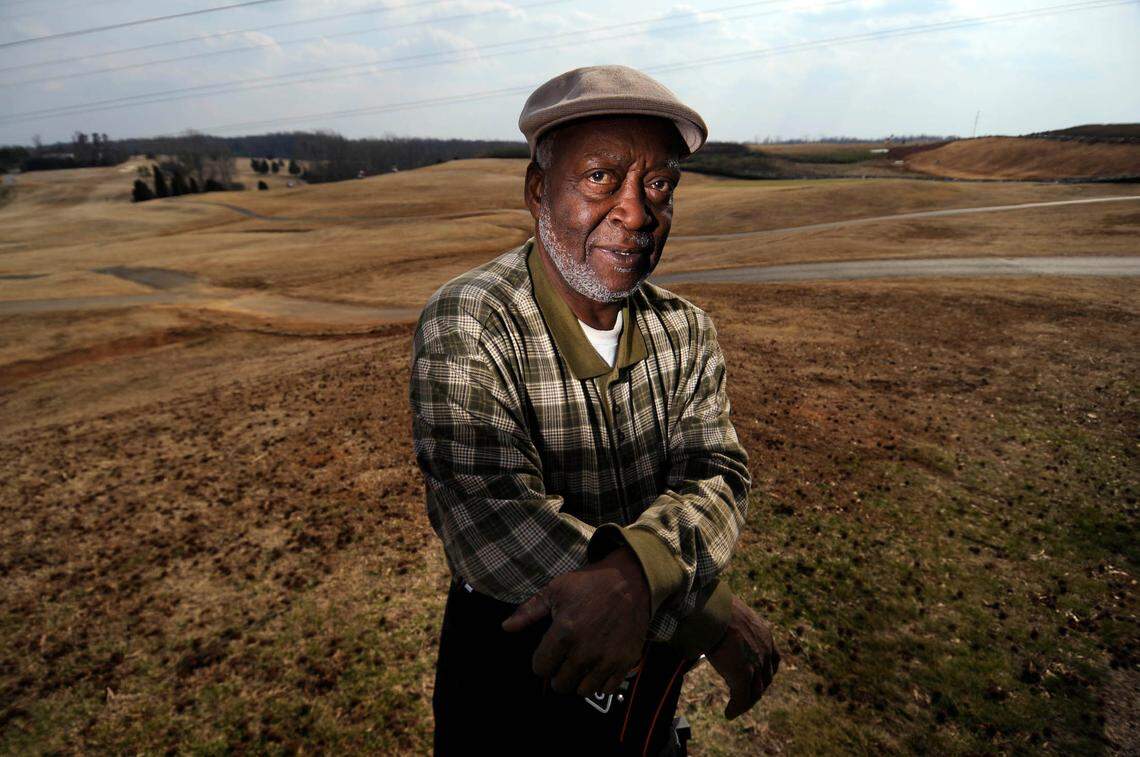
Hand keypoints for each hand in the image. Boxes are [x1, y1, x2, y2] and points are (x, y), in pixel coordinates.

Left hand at [501, 546, 650, 697]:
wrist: (631, 579)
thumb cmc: (590, 583)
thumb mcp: (555, 589)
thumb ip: (529, 611)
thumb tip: (506, 627)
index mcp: (564, 633)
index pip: (541, 668)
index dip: (541, 661)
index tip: (548, 653)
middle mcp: (584, 651)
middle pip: (560, 684)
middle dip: (558, 673)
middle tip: (564, 659)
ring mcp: (606, 659)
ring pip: (582, 691)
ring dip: (578, 680)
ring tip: (580, 665)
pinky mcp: (625, 662)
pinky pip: (606, 689)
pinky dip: (600, 683)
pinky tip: (597, 667)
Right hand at [704, 595, 779, 719]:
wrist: (712, 608)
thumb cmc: (714, 605)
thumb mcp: (732, 614)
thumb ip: (732, 624)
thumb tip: (717, 624)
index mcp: (765, 634)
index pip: (772, 659)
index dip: (766, 672)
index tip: (757, 678)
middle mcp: (765, 650)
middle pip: (765, 678)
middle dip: (756, 689)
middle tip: (745, 696)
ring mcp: (755, 664)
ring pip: (755, 692)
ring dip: (746, 702)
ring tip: (736, 707)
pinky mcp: (742, 675)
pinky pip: (741, 698)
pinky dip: (736, 708)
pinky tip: (728, 713)